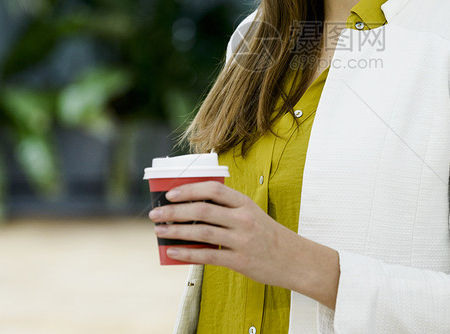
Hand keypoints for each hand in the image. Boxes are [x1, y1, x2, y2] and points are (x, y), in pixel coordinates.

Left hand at [148, 181, 339, 308]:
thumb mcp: (252, 214)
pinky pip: (207, 255)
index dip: (189, 189)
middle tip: (155, 214)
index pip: (213, 189)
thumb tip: (189, 211)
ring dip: (176, 231)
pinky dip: (187, 253)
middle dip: (174, 211)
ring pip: (201, 232)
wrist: (294, 259)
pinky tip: (172, 251)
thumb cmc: (267, 235)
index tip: (169, 193)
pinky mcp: (240, 261)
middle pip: (202, 210)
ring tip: (159, 232)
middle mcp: (243, 218)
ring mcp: (242, 240)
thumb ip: (226, 210)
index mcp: (245, 203)